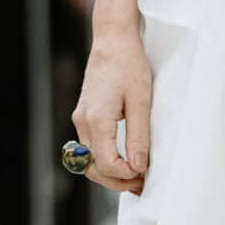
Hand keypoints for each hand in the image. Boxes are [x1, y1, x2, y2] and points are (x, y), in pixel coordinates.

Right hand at [72, 26, 152, 192]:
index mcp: (97, 119)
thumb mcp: (141, 102)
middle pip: (93, 167)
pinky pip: (90, 147)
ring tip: (134, 175)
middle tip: (141, 183)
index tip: (144, 175)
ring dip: (109, 173)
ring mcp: (80, 119)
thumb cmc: (129, 65)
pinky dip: (104, 160)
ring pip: (89, 160)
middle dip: (116, 181)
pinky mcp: (83, 115)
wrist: (113, 41)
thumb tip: (138, 167)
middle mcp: (82, 122)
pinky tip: (123, 160)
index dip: (125, 175)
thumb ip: (139, 137)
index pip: (106, 164)